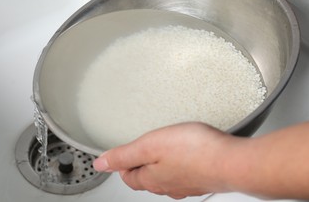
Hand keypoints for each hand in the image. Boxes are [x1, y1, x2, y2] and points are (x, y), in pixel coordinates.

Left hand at [93, 122, 237, 198]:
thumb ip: (124, 155)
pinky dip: (179, 164)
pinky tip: (186, 155)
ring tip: (160, 150)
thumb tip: (101, 164)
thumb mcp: (149, 146)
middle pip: (146, 179)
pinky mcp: (203, 179)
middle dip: (140, 165)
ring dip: (160, 164)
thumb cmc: (194, 151)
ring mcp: (187, 185)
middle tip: (139, 150)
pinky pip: (184, 173)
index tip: (120, 154)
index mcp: (151, 179)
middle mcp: (168, 187)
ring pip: (166, 177)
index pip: (128, 177)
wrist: (234, 161)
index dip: (121, 164)